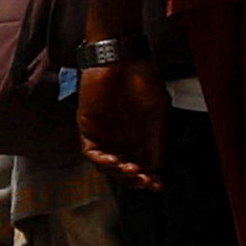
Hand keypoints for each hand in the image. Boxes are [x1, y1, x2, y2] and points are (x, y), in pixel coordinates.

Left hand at [78, 55, 165, 191]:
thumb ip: (157, 139)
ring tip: (130, 169)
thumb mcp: (158, 112)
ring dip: (118, 173)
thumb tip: (157, 165)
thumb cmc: (143, 81)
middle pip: (124, 170)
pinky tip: (113, 161)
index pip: (143, 165)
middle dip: (134, 179)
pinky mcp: (87, 129)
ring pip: (108, 166)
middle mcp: (121, 140)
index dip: (149, 178)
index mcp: (139, 137)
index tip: (157, 185)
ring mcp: (104, 136)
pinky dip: (101, 161)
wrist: (121, 60)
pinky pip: (91, 152)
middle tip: (143, 179)